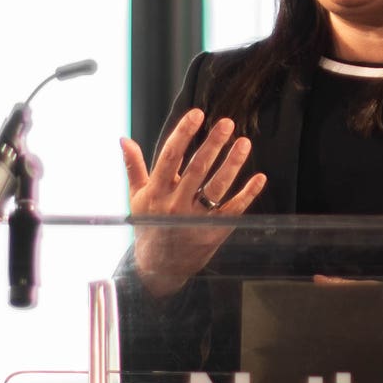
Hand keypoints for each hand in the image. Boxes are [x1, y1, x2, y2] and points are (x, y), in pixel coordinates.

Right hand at [120, 111, 267, 295]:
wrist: (159, 267)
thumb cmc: (149, 225)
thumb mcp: (137, 196)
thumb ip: (134, 166)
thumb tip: (124, 139)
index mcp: (157, 191)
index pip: (170, 157)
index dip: (183, 134)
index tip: (197, 114)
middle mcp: (176, 203)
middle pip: (197, 168)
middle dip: (213, 144)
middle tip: (226, 123)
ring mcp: (196, 218)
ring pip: (217, 187)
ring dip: (232, 164)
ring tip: (244, 143)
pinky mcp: (213, 231)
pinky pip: (233, 210)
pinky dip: (248, 194)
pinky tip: (259, 178)